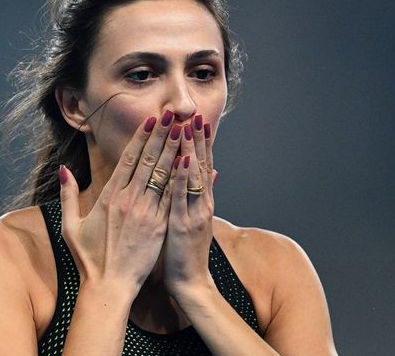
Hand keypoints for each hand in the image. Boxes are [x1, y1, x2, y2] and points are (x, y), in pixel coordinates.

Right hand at [59, 111, 181, 292]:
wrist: (109, 287)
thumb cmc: (88, 259)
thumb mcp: (70, 225)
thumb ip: (68, 195)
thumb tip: (64, 169)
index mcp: (109, 197)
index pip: (128, 159)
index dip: (142, 137)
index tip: (152, 120)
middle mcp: (129, 201)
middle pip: (149, 160)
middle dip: (163, 135)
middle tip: (174, 115)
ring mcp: (146, 213)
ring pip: (163, 175)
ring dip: (175, 150)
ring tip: (185, 129)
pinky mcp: (159, 227)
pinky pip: (172, 197)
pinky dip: (181, 177)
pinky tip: (190, 162)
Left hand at [162, 115, 216, 296]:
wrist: (190, 281)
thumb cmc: (186, 250)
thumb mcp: (196, 218)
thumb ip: (202, 194)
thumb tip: (212, 172)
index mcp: (201, 200)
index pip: (202, 164)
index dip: (200, 142)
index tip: (197, 119)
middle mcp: (202, 202)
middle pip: (201, 164)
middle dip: (197, 138)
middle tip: (195, 113)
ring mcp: (195, 212)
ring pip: (194, 175)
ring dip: (191, 149)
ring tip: (188, 126)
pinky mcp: (184, 224)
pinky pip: (183, 196)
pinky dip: (184, 177)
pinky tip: (183, 159)